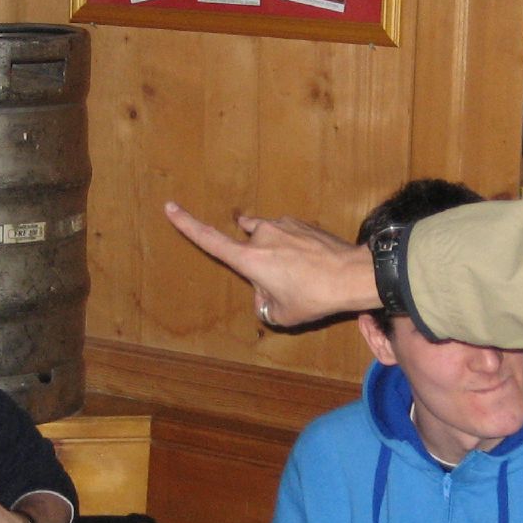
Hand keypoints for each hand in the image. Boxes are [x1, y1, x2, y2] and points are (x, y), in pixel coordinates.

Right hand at [165, 201, 374, 326]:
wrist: (352, 274)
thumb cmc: (315, 296)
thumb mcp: (283, 314)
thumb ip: (264, 306)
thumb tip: (265, 294)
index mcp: (250, 259)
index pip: (210, 240)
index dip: (187, 225)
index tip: (170, 207)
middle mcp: (262, 235)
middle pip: (247, 249)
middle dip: (258, 267)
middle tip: (284, 289)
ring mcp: (283, 225)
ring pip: (268, 240)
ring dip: (276, 255)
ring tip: (300, 276)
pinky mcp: (301, 222)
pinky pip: (288, 236)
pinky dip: (293, 250)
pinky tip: (312, 264)